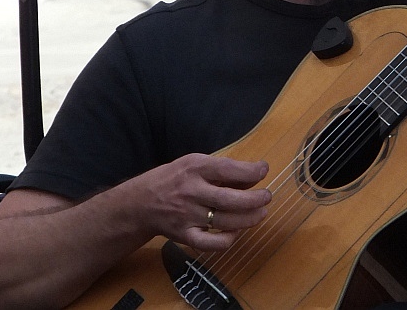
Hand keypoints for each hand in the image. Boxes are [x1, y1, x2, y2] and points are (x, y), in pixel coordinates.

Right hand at [136, 153, 270, 251]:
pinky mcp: (184, 236)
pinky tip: (236, 232)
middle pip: (229, 199)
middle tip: (267, 196)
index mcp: (194, 168)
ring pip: (225, 222)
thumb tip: (253, 176)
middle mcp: (191, 192)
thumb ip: (221, 170)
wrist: (140, 203)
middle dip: (255, 199)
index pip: (228, 169)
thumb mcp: (194, 163)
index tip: (264, 170)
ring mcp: (187, 216)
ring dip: (249, 219)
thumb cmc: (173, 179)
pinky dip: (228, 240)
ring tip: (261, 213)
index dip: (251, 171)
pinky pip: (210, 244)